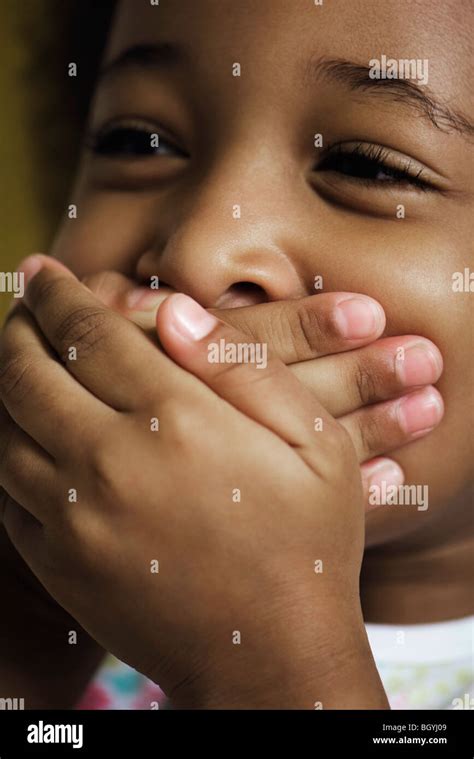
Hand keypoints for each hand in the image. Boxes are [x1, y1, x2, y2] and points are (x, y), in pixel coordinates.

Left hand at [0, 258, 386, 707]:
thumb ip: (243, 367)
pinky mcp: (58, 563)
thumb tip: (173, 311)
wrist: (271, 658)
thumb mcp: (313, 443)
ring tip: (15, 363)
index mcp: (176, 421)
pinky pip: (4, 491)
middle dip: (15, 331)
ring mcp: (73, 518)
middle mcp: (109, 463)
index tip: (43, 272)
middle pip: (27, 374)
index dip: (58, 295)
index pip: (89, 334)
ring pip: (2, 430)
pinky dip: (2, 450)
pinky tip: (20, 435)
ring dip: (2, 386)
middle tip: (20, 310)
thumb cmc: (306, 544)